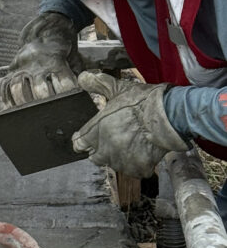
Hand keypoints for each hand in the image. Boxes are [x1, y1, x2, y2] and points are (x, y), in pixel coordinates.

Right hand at [0, 12, 83, 109]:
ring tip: (26, 117)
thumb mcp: (75, 60)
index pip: (62, 81)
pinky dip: (4, 100)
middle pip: (39, 87)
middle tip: (48, 116)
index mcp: (55, 60)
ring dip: (22, 104)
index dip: (67, 94)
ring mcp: (22, 67)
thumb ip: (78, 78)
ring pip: (18, 87)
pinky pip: (4, 87)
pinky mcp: (11, 70)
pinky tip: (6, 112)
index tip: (71, 105)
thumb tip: (86, 100)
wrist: (46, 31)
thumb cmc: (63, 52)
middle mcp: (37, 63)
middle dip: (45, 103)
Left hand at [72, 71, 188, 177]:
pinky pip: (133, 169)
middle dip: (100, 149)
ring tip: (130, 142)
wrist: (168, 115)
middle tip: (114, 138)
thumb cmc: (142, 101)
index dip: (83, 139)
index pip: (78, 144)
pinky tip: (142, 150)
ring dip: (118, 156)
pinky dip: (137, 163)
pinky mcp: (138, 168)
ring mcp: (121, 161)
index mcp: (95, 131)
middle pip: (94, 157)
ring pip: (113, 163)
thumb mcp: (117, 88)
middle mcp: (104, 149)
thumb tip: (82, 78)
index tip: (89, 136)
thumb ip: (97, 84)